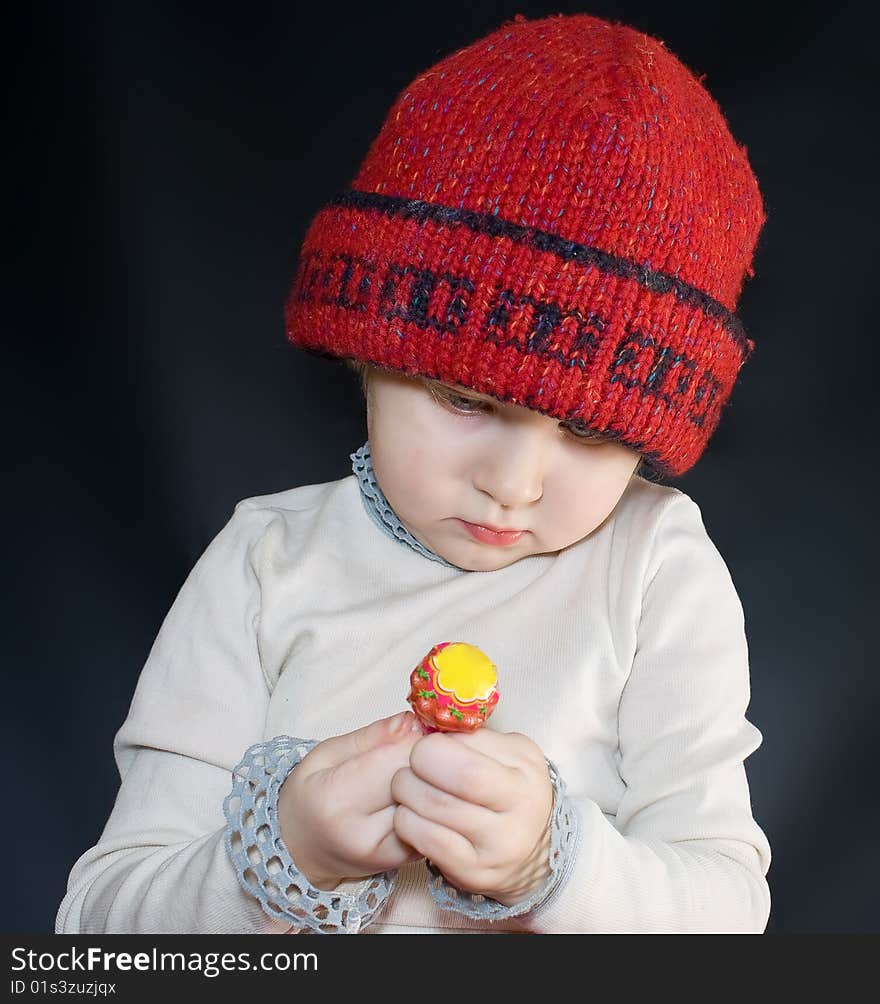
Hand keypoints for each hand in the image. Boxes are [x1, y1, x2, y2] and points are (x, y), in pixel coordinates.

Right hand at [277, 711, 424, 889]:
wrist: (303, 849)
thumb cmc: (313, 794)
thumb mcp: (329, 752)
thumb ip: (373, 736)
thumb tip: (415, 721)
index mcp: (337, 799)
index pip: (397, 757)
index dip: (418, 736)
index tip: (423, 725)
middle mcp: (363, 833)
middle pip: (421, 782)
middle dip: (432, 759)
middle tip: (432, 743)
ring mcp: (388, 853)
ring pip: (435, 804)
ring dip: (439, 782)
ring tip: (430, 769)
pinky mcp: (408, 861)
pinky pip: (437, 823)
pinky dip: (437, 804)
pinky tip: (428, 793)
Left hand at [391, 728, 553, 906]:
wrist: (535, 848)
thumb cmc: (511, 788)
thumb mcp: (508, 752)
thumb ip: (473, 738)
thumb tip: (430, 727)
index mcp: (525, 773)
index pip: (467, 762)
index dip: (432, 750)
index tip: (426, 747)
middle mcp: (519, 815)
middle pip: (447, 791)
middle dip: (413, 773)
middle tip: (409, 767)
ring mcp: (498, 849)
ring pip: (430, 815)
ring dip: (406, 796)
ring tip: (407, 789)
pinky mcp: (475, 874)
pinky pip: (427, 843)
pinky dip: (408, 824)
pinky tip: (411, 815)